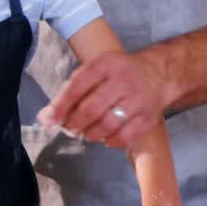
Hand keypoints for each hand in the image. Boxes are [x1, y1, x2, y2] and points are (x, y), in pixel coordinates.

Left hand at [37, 50, 162, 147]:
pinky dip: (111, 141)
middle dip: (75, 123)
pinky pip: (125, 136)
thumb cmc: (121, 72)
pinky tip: (106, 137)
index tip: (50, 120)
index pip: (78, 86)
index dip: (61, 106)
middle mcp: (124, 80)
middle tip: (70, 128)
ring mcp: (139, 99)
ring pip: (107, 124)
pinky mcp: (149, 116)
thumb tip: (45, 117)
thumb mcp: (97, 69)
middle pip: (91, 108)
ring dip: (91, 134)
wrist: (161, 71)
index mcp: (107, 64)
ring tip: (87, 133)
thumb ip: (72, 90)